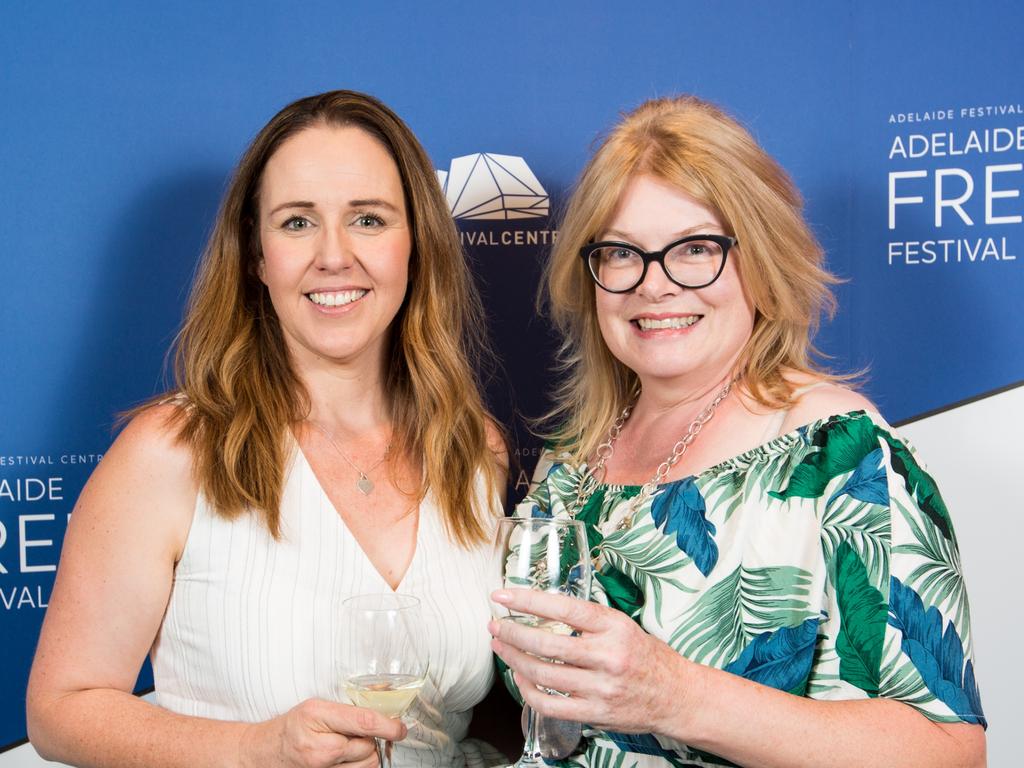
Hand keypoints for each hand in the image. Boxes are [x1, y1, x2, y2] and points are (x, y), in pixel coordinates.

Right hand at [239, 698, 406, 767]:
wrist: (265, 752)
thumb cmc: (293, 726)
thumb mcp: (316, 708)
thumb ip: (347, 711)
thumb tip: (382, 716)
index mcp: (317, 717)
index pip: (364, 722)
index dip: (389, 726)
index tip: (401, 728)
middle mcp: (319, 747)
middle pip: (368, 747)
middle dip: (370, 740)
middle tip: (355, 734)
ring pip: (366, 764)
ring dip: (365, 755)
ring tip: (348, 746)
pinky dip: (358, 766)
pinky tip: (346, 758)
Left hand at [489, 588, 701, 736]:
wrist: (677, 695)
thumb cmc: (647, 656)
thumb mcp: (623, 625)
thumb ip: (588, 619)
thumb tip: (545, 607)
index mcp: (613, 627)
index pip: (563, 608)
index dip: (528, 600)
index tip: (503, 594)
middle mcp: (607, 656)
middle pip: (546, 643)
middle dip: (512, 632)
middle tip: (495, 624)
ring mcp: (600, 687)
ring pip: (543, 674)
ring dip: (514, 659)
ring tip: (501, 647)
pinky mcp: (594, 713)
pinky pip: (549, 704)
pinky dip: (527, 690)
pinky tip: (519, 677)